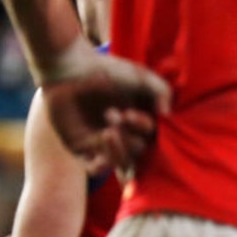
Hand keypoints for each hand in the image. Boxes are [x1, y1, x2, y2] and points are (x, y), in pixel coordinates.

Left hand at [40, 38, 170, 170]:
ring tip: (109, 129)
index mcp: (138, 123)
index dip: (144, 130)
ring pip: (120, 164)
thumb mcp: (143, 77)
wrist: (68, 68)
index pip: (152, 140)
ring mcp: (101, 144)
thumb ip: (162, 92)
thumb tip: (167, 116)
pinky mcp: (80, 149)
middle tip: (115, 115)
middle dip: (131, 138)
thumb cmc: (106, 70)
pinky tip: (101, 139)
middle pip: (138, 154)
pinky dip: (103, 162)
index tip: (130, 113)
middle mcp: (122, 135)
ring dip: (119, 150)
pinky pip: (95, 169)